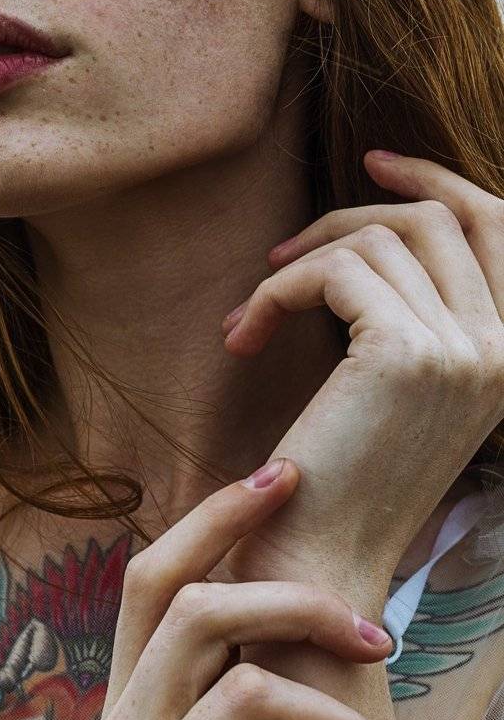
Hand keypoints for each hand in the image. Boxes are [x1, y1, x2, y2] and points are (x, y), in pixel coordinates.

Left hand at [219, 151, 503, 600]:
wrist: (319, 558)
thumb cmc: (344, 476)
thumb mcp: (403, 382)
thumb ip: (420, 310)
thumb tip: (382, 220)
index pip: (499, 223)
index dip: (437, 178)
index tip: (372, 161)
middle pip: (431, 218)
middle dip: (343, 220)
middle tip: (279, 258)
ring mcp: (465, 348)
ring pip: (374, 238)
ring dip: (297, 263)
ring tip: (253, 313)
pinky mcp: (404, 351)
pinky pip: (332, 270)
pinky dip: (275, 292)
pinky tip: (242, 338)